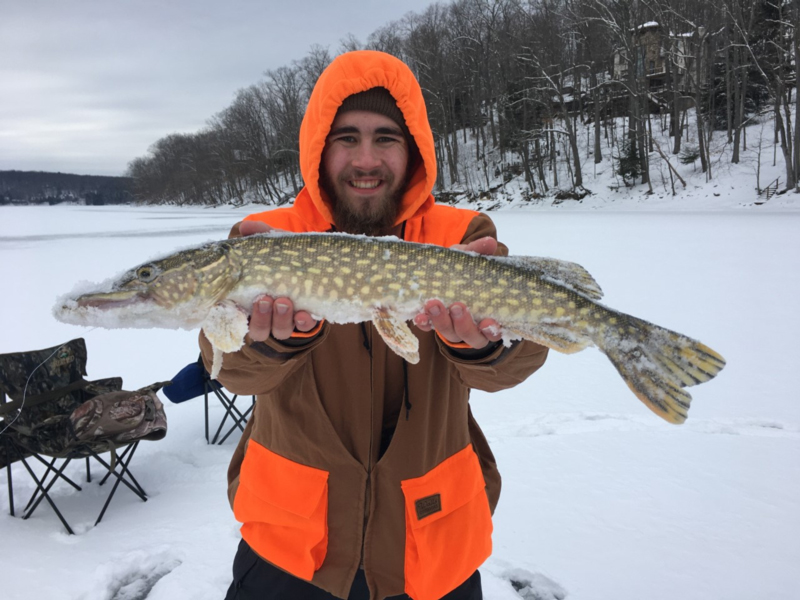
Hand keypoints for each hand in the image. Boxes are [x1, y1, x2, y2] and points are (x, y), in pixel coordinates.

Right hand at [239, 221, 318, 340]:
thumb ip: (261, 234)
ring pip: (280, 332)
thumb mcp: (274, 245)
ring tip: (284, 301)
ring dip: (280, 319)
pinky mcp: (308, 319)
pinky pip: (304, 328)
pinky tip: (304, 313)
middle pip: (258, 331)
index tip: (234, 306)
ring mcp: (288, 319)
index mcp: (251, 301)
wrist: (319, 261)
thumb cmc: (287, 256)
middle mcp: (268, 316)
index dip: (232, 317)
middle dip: (261, 318)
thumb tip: (245, 226)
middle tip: (265, 299)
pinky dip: (303, 322)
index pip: (235, 317)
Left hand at [412, 236, 502, 348]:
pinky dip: (424, 323)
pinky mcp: (432, 324)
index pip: (493, 331)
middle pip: (470, 335)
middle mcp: (470, 328)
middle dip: (463, 323)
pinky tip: (419, 316)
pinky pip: (428, 328)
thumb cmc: (462, 271)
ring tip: (433, 304)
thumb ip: (479, 252)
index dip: (491, 330)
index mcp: (487, 316)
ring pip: (449, 333)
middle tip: (456, 306)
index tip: (488, 321)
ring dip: (440, 321)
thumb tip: (490, 242)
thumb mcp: (469, 261)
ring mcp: (450, 329)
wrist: (440, 272)